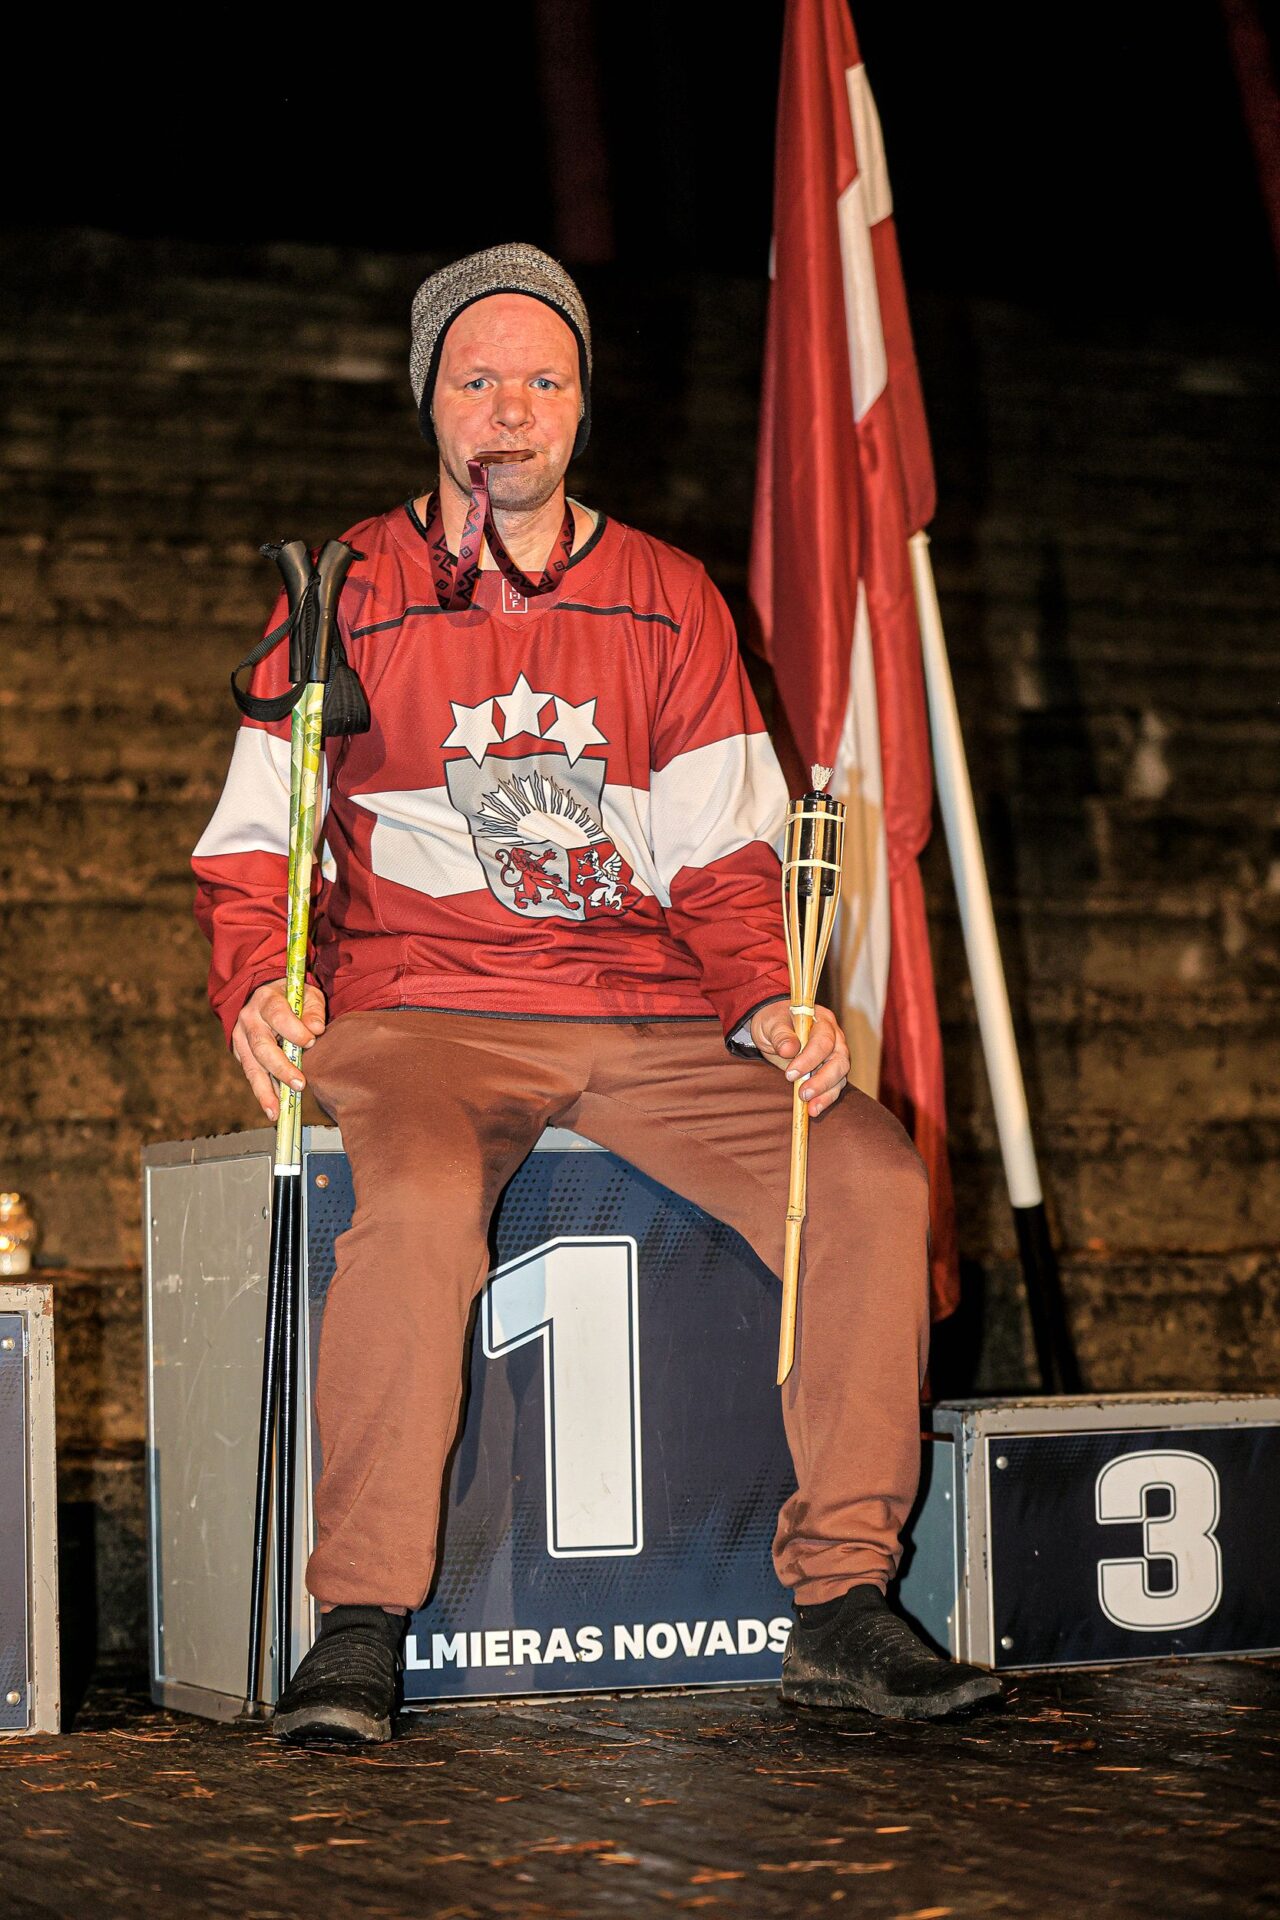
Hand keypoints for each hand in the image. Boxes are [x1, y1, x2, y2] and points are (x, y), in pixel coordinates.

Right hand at [231, 978, 326, 1120]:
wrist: (264, 996)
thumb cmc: (292, 997)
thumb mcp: (306, 994)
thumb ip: (313, 1010)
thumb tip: (316, 1029)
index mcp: (266, 1000)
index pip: (277, 1015)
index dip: (293, 1030)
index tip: (310, 1041)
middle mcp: (249, 1020)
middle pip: (262, 1046)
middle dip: (281, 1067)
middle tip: (300, 1083)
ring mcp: (241, 1038)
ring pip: (252, 1067)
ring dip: (265, 1090)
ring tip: (276, 1111)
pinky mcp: (240, 1053)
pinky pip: (252, 1075)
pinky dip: (263, 1092)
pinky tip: (273, 1108)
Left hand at [749, 1000, 849, 1118]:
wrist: (775, 1029)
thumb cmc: (775, 1021)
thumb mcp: (771, 1023)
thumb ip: (780, 1034)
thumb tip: (789, 1049)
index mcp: (822, 1021)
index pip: (824, 1041)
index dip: (810, 1059)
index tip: (790, 1074)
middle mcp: (835, 1038)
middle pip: (839, 1061)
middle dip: (822, 1081)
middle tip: (804, 1094)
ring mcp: (835, 1055)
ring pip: (840, 1076)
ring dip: (826, 1094)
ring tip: (811, 1109)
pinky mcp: (831, 1071)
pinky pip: (834, 1086)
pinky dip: (825, 1099)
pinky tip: (813, 1110)